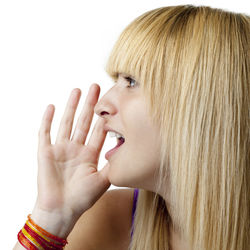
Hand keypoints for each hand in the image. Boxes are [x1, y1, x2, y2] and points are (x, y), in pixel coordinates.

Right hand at [34, 84, 109, 220]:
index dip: (104, 117)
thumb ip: (114, 166)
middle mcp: (76, 148)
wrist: (61, 211)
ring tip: (77, 90)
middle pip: (84, 121)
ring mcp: (61, 149)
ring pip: (67, 122)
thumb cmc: (82, 199)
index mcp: (89, 154)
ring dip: (72, 106)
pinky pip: (45, 133)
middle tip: (96, 87)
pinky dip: (47, 120)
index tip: (111, 103)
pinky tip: (52, 107)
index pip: (98, 130)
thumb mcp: (104, 181)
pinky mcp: (45, 152)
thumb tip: (128, 153)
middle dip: (90, 104)